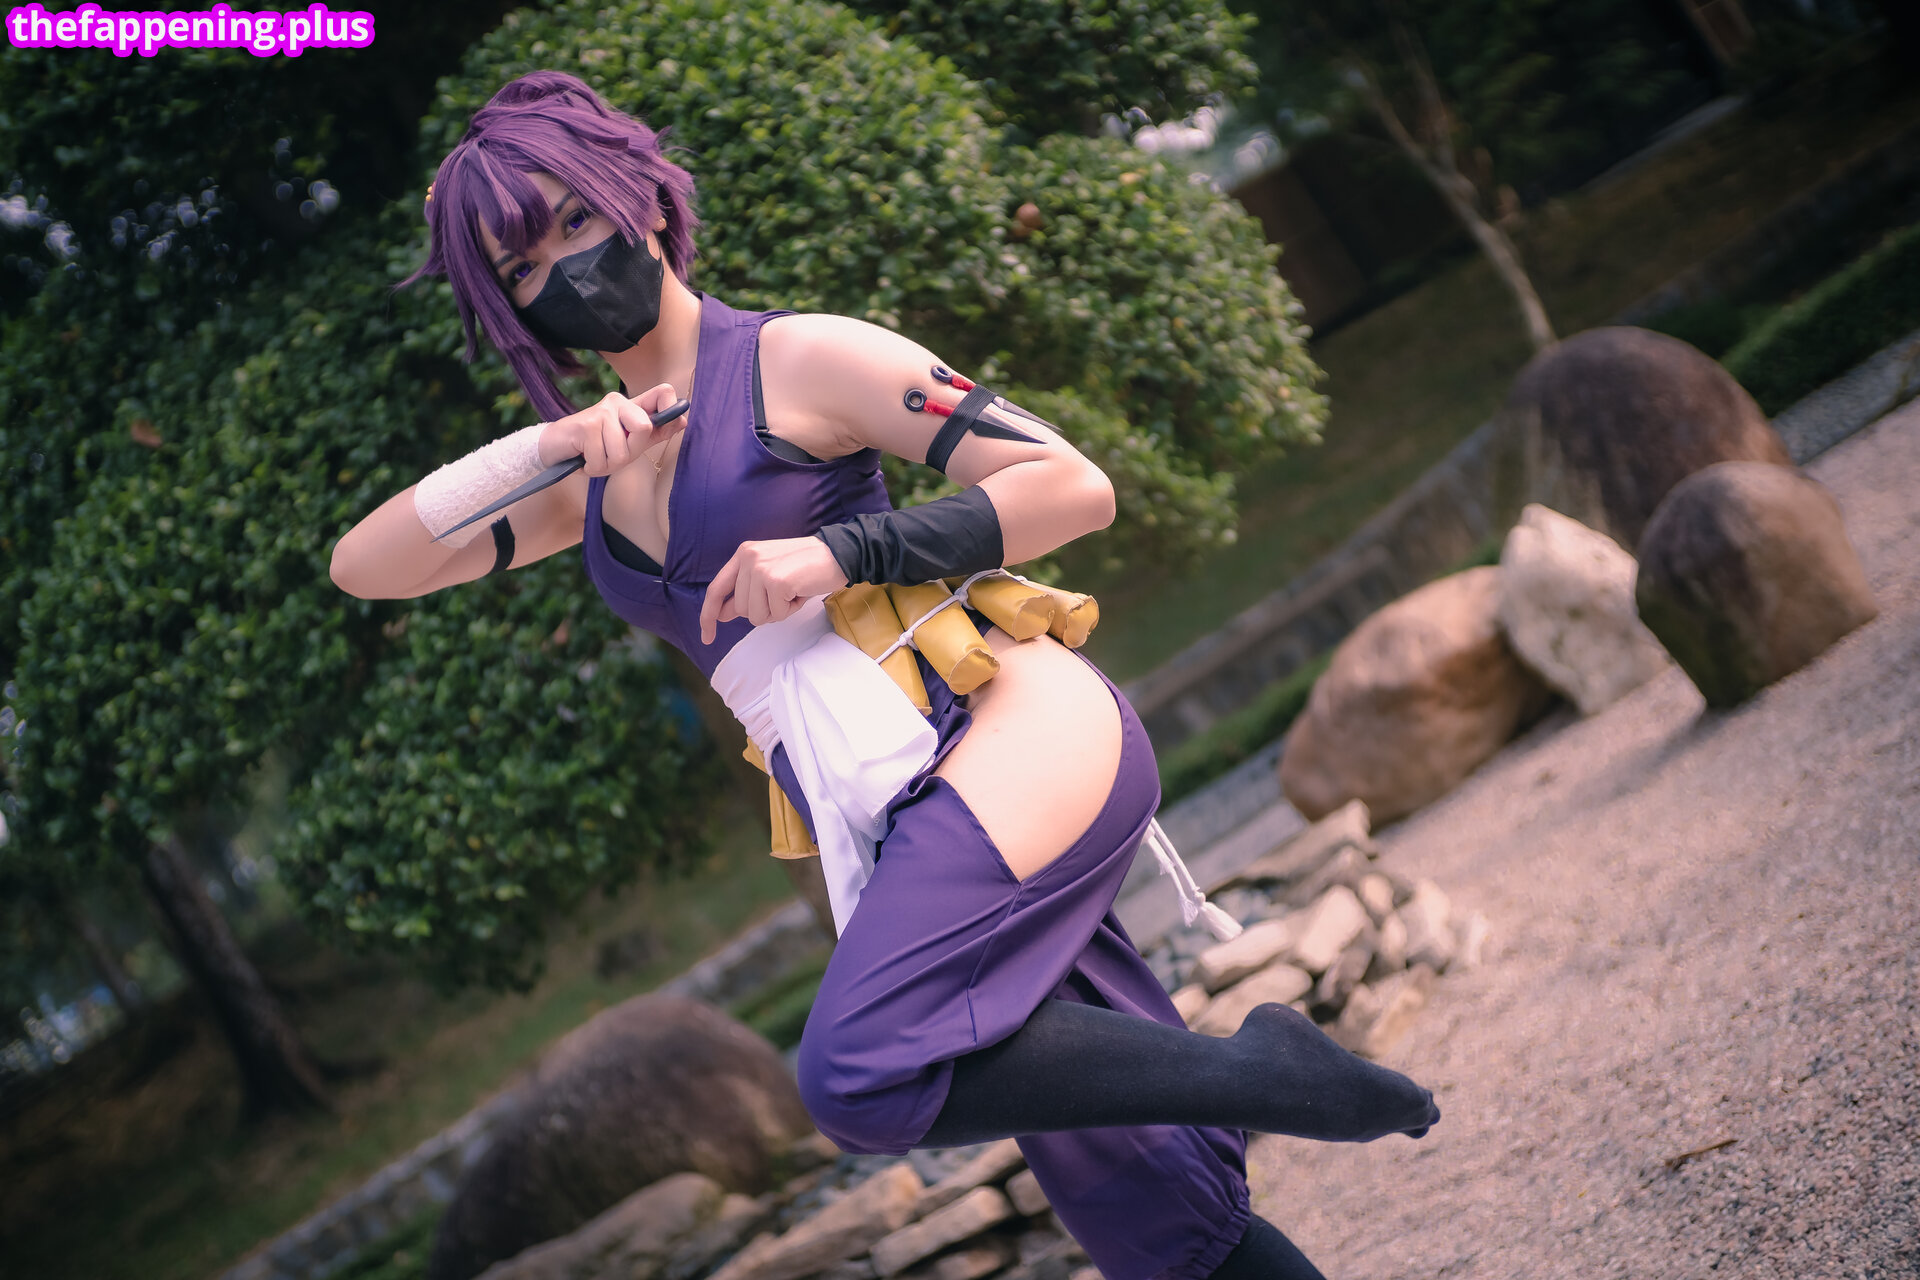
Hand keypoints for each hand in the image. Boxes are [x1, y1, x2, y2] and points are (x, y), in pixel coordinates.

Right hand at [538, 383, 681, 475]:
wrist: (555, 448)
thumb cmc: (594, 447)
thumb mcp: (628, 442)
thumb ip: (654, 433)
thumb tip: (683, 421)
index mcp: (632, 406)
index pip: (663, 393)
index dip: (672, 408)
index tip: (675, 421)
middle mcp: (618, 402)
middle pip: (644, 429)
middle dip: (629, 453)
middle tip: (611, 454)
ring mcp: (601, 411)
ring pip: (621, 452)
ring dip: (606, 465)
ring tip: (594, 457)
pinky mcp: (586, 425)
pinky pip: (601, 459)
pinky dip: (592, 467)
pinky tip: (583, 459)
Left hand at [699, 535, 850, 643]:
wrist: (838, 554)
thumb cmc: (805, 567)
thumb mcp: (769, 575)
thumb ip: (745, 592)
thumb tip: (722, 614)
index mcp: (743, 554)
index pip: (716, 589)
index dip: (708, 615)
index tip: (706, 636)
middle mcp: (747, 558)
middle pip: (740, 610)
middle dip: (764, 610)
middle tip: (784, 593)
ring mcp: (761, 569)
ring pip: (756, 616)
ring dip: (777, 611)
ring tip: (792, 592)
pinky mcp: (776, 582)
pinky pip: (776, 615)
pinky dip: (791, 610)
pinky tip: (800, 593)